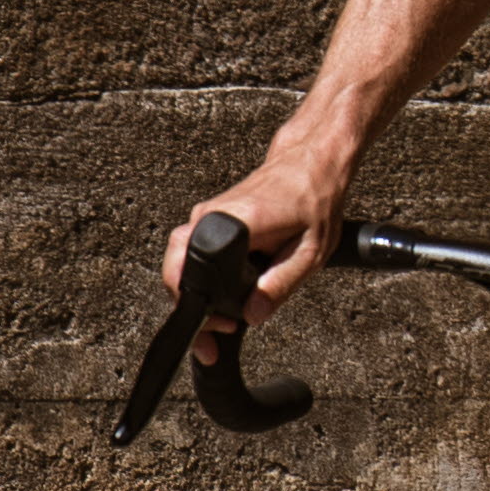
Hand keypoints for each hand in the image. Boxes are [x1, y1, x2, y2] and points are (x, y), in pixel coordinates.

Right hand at [164, 148, 349, 346]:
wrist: (311, 163)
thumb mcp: (310, 252)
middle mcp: (210, 215)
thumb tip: (253, 314)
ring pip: (181, 262)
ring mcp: (205, 214)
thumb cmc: (314, 199)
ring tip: (222, 315)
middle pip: (175, 270)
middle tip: (221, 327)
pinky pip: (192, 252)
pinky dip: (201, 276)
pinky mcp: (208, 217)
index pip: (187, 268)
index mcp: (235, 222)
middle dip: (191, 307)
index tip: (219, 324)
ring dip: (195, 292)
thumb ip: (280, 285)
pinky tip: (224, 290)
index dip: (196, 305)